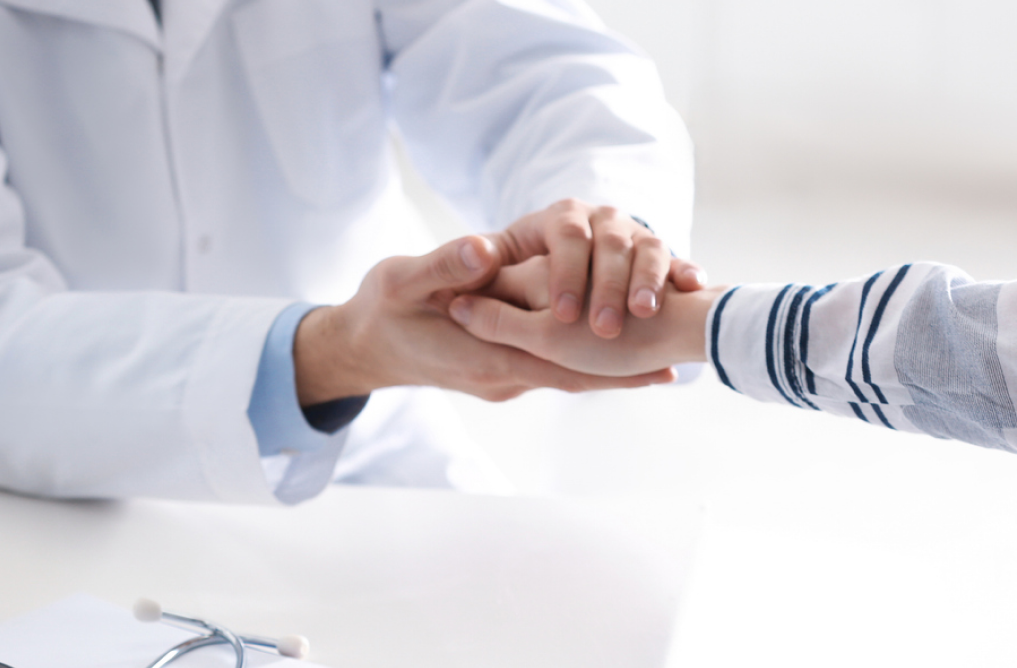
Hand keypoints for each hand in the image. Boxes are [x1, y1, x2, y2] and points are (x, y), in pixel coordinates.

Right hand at [293, 236, 676, 404]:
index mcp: (481, 356)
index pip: (557, 366)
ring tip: (659, 365)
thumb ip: (443, 267)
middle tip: (677, 368)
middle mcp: (499, 376)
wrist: (360, 345)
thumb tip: (483, 249)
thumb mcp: (401, 281)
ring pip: (564, 377)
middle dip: (622, 375)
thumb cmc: (381, 309)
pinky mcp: (498, 370)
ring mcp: (499, 378)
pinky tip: (608, 353)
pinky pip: (549, 370)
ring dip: (607, 373)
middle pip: (573, 380)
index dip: (608, 367)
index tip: (655, 362)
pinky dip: (582, 365)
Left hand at [486, 200, 706, 338]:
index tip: (563, 315)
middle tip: (603, 329)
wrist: (552, 288)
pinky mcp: (657, 256)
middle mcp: (598, 221)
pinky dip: (684, 271)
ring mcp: (631, 235)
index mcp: (558, 219)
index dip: (565, 274)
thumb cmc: (512, 293)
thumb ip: (472, 280)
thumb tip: (474, 259)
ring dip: (646, 281)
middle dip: (608, 287)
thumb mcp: (492, 283)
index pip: (566, 236)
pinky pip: (675, 260)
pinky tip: (693, 284)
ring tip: (643, 314)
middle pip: (610, 245)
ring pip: (646, 250)